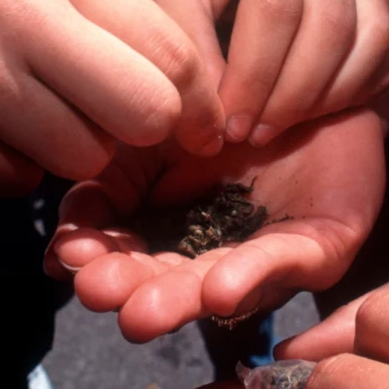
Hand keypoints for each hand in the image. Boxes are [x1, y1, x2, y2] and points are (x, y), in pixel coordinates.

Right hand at [0, 0, 224, 191]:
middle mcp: (16, 8)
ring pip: (85, 157)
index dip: (194, 102)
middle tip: (111, 129)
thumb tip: (194, 99)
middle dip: (140, 137)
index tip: (190, 126)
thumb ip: (112, 22)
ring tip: (26, 117)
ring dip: (68, 154)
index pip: (173, 49)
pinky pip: (20, 183)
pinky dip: (10, 170)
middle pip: (146, 112)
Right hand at [45, 107, 385, 341]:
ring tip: (141, 314)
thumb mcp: (156, 130)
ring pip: (218, 284)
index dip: (94, 255)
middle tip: (95, 292)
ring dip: (177, 299)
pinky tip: (219, 287)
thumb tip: (66, 231)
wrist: (315, 74)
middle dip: (130, 288)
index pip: (123, 251)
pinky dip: (250, 276)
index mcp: (171, 232)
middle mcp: (217, 255)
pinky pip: (285, 262)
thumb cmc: (232, 101)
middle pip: (166, 280)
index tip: (66, 254)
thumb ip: (113, 174)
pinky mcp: (322, 246)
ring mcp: (269, 256)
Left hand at [126, 0, 388, 146]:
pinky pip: (388, 49)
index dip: (255, 74)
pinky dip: (353, 91)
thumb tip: (213, 129)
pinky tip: (304, 111)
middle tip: (250, 134)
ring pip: (369, 37)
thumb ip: (186, 58)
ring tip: (272, 126)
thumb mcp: (160, 0)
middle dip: (291, 95)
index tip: (227, 123)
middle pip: (330, 22)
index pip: (276, 2)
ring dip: (325, 99)